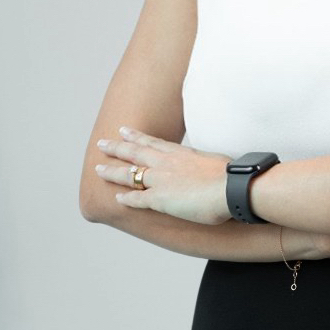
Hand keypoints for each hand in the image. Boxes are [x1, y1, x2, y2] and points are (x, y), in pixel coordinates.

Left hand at [95, 127, 231, 224]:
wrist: (230, 187)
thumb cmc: (229, 175)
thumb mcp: (213, 161)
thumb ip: (203, 163)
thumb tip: (208, 167)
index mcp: (179, 152)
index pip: (152, 142)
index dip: (136, 136)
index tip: (124, 130)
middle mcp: (165, 163)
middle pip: (134, 153)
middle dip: (116, 147)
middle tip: (102, 143)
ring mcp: (160, 180)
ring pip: (129, 174)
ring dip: (112, 171)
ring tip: (98, 169)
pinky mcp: (160, 199)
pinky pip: (137, 199)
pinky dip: (126, 199)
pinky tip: (117, 198)